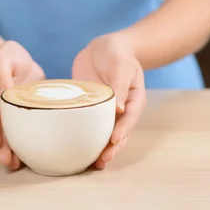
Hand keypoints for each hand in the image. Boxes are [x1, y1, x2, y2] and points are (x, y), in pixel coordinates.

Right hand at [0, 41, 44, 170]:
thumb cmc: (4, 57)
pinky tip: (35, 151)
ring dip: (15, 149)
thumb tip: (3, 95)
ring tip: (18, 165)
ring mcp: (16, 111)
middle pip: (1, 131)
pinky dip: (31, 138)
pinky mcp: (30, 109)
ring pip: (14, 133)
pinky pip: (30, 125)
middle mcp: (2, 109)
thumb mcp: (1, 63)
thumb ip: (2, 78)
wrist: (14, 55)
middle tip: (8, 162)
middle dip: (3, 148)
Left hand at [72, 31, 145, 169]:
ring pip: (103, 133)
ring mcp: (104, 110)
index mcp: (132, 100)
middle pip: (118, 133)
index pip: (129, 119)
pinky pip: (87, 123)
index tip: (114, 142)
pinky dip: (83, 136)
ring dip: (99, 148)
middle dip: (111, 148)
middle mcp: (120, 109)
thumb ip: (120, 85)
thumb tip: (118, 109)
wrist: (105, 45)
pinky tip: (76, 147)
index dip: (122, 131)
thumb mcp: (122, 66)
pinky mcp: (89, 107)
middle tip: (102, 161)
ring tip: (93, 164)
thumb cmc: (118, 53)